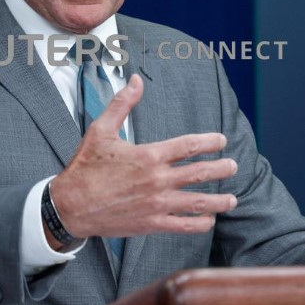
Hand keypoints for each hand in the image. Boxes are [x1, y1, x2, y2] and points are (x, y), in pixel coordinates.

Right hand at [47, 74, 237, 247]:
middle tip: (233, 166)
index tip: (221, 140)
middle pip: (201, 172)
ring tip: (232, 199)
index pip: (189, 145)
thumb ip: (122, 104)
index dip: (210, 141)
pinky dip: (201, 223)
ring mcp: (157, 203)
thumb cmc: (85, 166)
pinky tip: (208, 219)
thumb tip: (135, 79)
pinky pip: (184, 225)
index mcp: (149, 154)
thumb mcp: (100, 129)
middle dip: (222, 168)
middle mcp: (157, 179)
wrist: (71, 205)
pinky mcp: (152, 224)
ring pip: (199, 202)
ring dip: (220, 200)